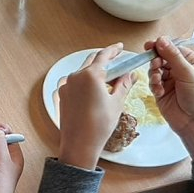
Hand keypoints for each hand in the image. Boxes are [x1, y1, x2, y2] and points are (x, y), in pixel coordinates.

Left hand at [56, 43, 132, 170]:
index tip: (120, 47)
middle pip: (92, 62)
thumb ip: (124, 85)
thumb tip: (131, 75)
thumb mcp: (117, 103)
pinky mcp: (62, 96)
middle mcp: (75, 77)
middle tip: (116, 63)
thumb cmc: (98, 126)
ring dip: (95, 73)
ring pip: (83, 73)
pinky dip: (85, 83)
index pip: (104, 55)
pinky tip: (94, 91)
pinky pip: (75, 83)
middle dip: (105, 61)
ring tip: (107, 80)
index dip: (114, 50)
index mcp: (91, 75)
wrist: (79, 145)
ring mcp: (66, 86)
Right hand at [147, 38, 193, 159]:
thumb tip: (160, 39)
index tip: (150, 45)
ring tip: (158, 81)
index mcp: (191, 62)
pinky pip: (153, 82)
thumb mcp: (187, 73)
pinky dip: (153, 85)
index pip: (173, 49)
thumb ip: (172, 56)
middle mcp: (180, 70)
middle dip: (156, 61)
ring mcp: (170, 81)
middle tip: (155, 65)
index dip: (162, 46)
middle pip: (162, 58)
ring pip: (155, 69)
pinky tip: (159, 91)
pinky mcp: (162, 92)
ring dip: (154, 73)